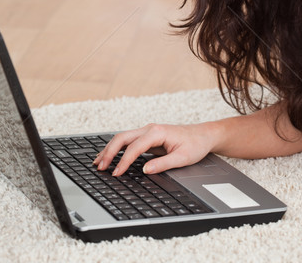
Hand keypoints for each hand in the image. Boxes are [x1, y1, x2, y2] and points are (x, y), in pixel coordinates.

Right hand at [93, 122, 214, 175]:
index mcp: (157, 132)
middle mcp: (149, 129)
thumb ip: (163, 164)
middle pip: (122, 138)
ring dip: (109, 149)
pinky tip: (109, 156)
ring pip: (122, 138)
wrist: (203, 135)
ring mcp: (147, 131)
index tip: (116, 173)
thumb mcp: (183, 157)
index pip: (134, 147)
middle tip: (100, 167)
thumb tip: (146, 170)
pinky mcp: (147, 136)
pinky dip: (116, 148)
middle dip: (109, 152)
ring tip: (98, 162)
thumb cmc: (195, 144)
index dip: (123, 161)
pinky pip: (128, 141)